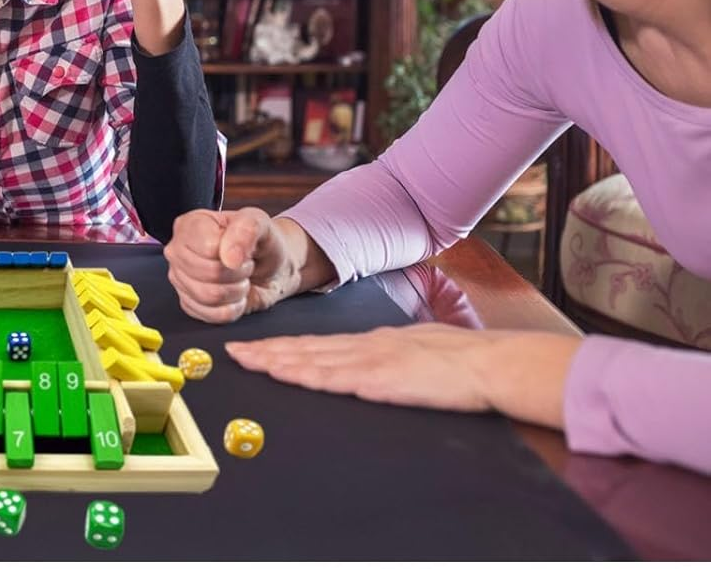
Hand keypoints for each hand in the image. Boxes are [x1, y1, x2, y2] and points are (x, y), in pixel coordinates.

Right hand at [164, 207, 302, 322]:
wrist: (269, 266)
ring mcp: (179, 278)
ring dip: (236, 291)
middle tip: (245, 266)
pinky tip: (234, 295)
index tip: (242, 249)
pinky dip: (231, 309)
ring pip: (209, 296)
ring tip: (240, 280)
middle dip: (238, 273)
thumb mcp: (260, 223)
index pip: (208, 247)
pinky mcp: (188, 302)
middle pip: (208, 273)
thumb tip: (229, 258)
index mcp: (190, 225)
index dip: (233, 253)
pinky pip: (210, 315)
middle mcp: (178, 251)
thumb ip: (246, 230)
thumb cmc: (260, 242)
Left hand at [224, 324, 578, 426]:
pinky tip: (286, 374)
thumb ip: (393, 355)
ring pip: (313, 360)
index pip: (319, 344)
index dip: (284, 346)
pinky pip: (335, 377)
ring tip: (247, 360)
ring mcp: (371, 361)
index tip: (256, 348)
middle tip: (232, 352)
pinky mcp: (381, 379)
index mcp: (374, 342)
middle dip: (267, 351)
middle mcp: (365, 347)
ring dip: (276, 361)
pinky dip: (306, 374)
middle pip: (306, 348)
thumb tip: (380, 360)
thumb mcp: (419, 349)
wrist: (489, 362)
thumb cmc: (462, 360)